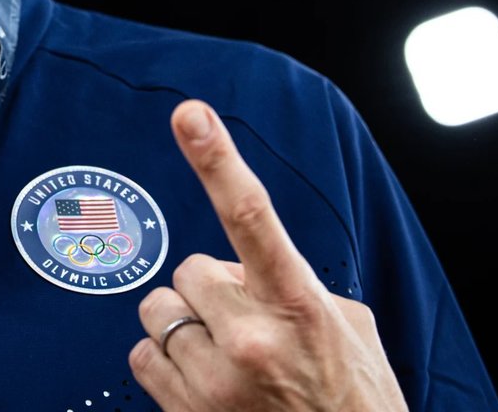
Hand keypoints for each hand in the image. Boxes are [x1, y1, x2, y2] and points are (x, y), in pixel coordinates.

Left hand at [128, 100, 406, 411]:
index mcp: (299, 305)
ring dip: (186, 326)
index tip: (191, 114)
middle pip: (189, 269)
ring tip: (229, 359)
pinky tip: (206, 383)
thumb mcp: (348, 329)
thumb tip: (238, 263)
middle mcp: (251, 339)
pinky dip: (166, 362)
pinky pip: (142, 355)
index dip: (217, 159)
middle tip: (249, 325)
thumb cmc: (355, 401)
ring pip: (159, 310)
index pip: (250, 215)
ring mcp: (215, 382)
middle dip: (212, 289)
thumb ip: (293, 281)